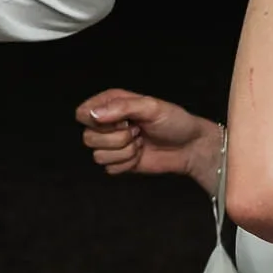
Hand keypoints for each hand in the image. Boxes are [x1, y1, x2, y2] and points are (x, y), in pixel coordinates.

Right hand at [74, 89, 221, 190]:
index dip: (97, 121)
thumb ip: (121, 107)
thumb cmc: (174, 121)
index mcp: (111, 104)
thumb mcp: (151, 106)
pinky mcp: (118, 162)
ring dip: (124, 152)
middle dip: (117, 138)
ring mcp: (112, 145)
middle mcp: (107, 124)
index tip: (121, 120)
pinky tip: (140, 155)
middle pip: (88, 137)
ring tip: (140, 142)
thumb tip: (93, 114)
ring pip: (98, 156)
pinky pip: (110, 169)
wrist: (189, 147)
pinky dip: (128, 163)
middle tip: (136, 131)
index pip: (83, 113)